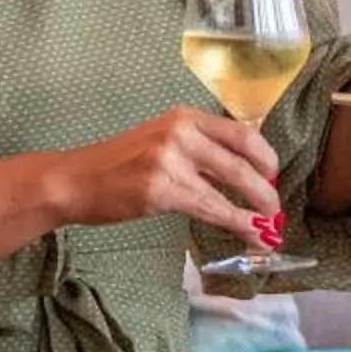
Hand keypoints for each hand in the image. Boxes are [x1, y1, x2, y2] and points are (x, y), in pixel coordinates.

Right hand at [50, 109, 283, 233]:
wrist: (75, 180)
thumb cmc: (118, 165)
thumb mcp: (161, 141)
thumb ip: (198, 149)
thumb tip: (243, 172)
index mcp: (184, 116)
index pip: (242, 131)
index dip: (266, 156)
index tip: (273, 176)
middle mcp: (181, 131)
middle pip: (243, 159)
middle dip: (266, 190)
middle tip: (275, 210)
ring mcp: (170, 159)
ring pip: (231, 185)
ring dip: (257, 210)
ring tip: (267, 229)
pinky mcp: (161, 189)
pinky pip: (211, 208)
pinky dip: (236, 224)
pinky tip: (249, 235)